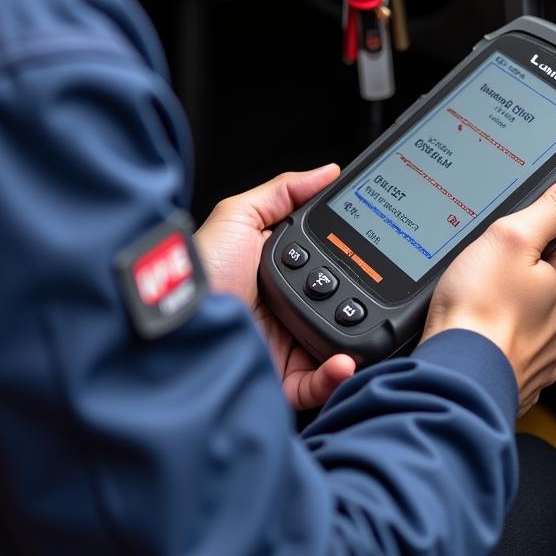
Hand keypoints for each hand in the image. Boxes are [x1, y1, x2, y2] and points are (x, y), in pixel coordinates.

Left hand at [195, 165, 356, 409]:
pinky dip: (336, 375)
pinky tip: (344, 360)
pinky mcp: (281, 379)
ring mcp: (286, 346)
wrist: (177, 324)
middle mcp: (285, 309)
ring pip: (334, 345)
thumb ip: (283, 192)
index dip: (352, 257)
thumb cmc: (201, 270)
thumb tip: (327, 172)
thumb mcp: (238, 216)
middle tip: (378, 293)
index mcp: (279, 273)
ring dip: (356, 340)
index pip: (327, 264)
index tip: (378, 249)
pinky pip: (318, 384)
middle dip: (361, 302)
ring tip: (367, 332)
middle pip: (338, 305)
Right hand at [421, 163, 555, 416]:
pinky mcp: (517, 384)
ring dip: (506, 317)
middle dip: (518, 282)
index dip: (530, 245)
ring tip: (474, 308)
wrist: (454, 377)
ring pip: (527, 325)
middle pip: (543, 289)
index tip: (505, 248)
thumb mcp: (514, 237)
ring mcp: (541, 361)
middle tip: (482, 278)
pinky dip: (494, 347)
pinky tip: (473, 339)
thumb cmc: (478, 309)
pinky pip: (509, 355)